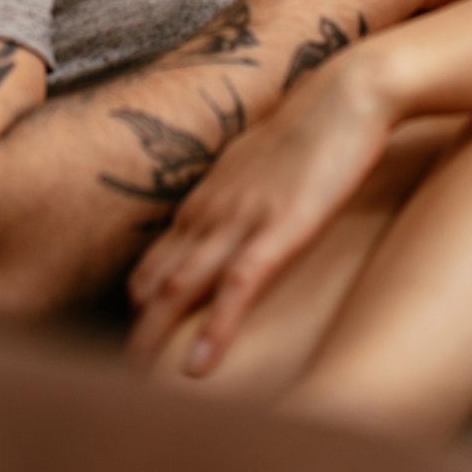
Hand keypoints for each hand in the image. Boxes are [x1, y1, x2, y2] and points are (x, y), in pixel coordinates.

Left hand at [126, 57, 393, 376]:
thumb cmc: (316, 122)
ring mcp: (242, 218)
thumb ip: (245, 187)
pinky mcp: (280, 229)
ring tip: (137, 381)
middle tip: (122, 373)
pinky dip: (214, 330)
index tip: (137, 330)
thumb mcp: (267, 158)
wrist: (349, 91)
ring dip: (156, 335)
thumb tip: (238, 208)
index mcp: (209, 193)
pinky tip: (198, 368)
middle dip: (137, 326)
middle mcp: (212, 208)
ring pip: (181, 285)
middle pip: (156, 276)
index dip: (143, 295)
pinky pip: (237, 287)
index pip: (158, 252)